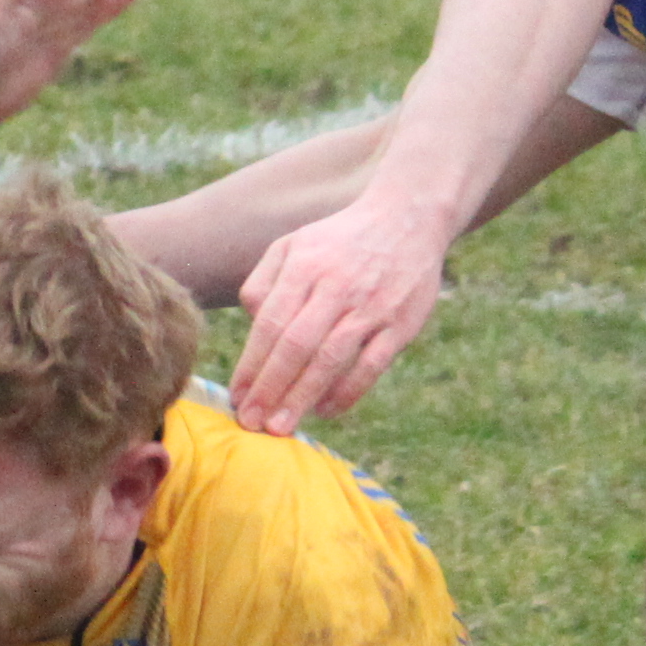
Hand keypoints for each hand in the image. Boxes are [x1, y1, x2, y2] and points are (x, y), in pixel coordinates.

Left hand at [228, 190, 449, 434]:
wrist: (407, 219)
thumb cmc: (339, 240)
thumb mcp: (293, 244)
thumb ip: (264, 282)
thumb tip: (253, 324)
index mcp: (304, 266)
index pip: (271, 323)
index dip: (252, 364)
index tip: (238, 397)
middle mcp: (336, 286)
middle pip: (296, 345)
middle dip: (271, 388)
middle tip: (252, 423)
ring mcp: (371, 306)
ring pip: (331, 359)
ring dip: (303, 396)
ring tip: (282, 426)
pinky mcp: (401, 323)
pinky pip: (371, 365)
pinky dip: (347, 392)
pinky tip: (326, 411)